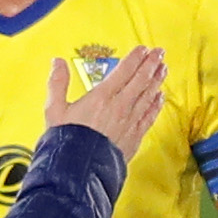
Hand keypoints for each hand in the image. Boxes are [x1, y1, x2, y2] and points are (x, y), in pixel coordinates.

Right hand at [46, 45, 169, 156]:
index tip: (143, 49)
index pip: (123, 71)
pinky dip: (156, 104)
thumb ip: (57, 83)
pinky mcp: (135, 136)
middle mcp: (120, 106)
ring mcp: (130, 122)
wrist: (79, 169)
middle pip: (141, 80)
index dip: (135, 58)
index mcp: (101, 97)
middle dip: (151, 64)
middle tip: (160, 52)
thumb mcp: (54, 110)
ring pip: (148, 96)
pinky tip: (160, 97)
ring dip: (157, 80)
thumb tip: (57, 62)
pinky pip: (149, 116)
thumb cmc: (66, 140)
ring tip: (164, 68)